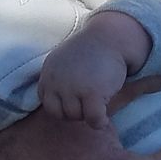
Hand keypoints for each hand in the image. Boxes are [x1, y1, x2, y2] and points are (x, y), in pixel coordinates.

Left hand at [38, 11, 153, 128]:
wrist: (112, 37)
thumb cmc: (91, 50)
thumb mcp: (64, 61)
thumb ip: (56, 81)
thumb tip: (55, 108)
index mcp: (48, 74)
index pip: (49, 104)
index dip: (64, 106)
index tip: (78, 100)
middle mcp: (57, 81)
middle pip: (61, 113)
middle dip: (76, 111)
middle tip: (89, 102)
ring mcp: (73, 88)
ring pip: (77, 117)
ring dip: (88, 114)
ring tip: (98, 103)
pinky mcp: (92, 93)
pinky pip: (93, 118)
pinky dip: (99, 122)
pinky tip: (104, 119)